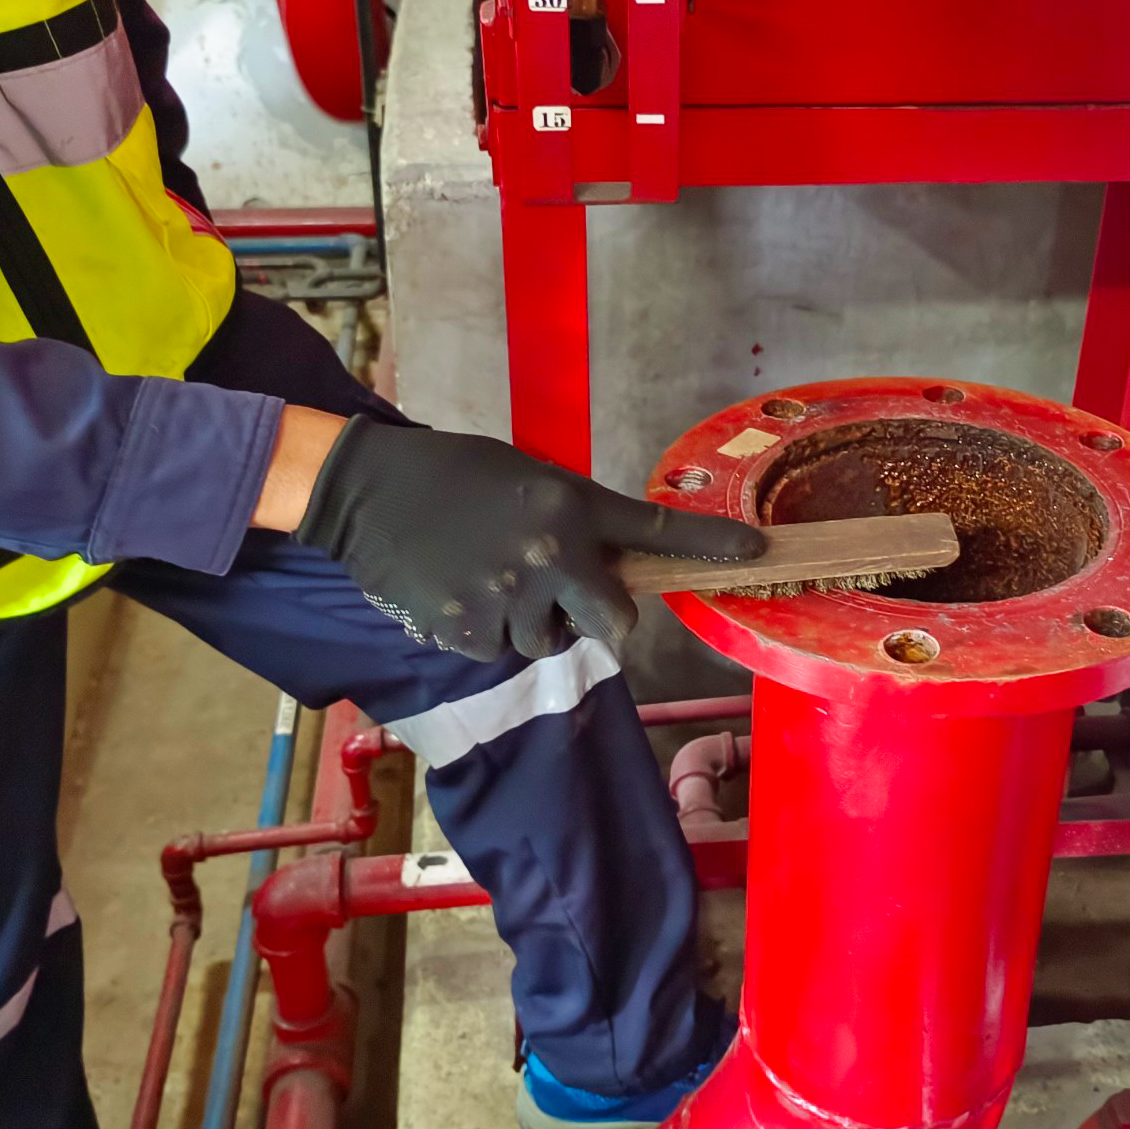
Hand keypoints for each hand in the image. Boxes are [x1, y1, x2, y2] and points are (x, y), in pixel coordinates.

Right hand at [289, 415, 767, 659]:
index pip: (656, 529)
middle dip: (598, 619)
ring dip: (533, 626)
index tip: (760, 552)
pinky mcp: (468, 633)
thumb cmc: (455, 475)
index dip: (711, 546)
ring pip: (550, 644)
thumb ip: (576, 524)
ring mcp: (509, 600)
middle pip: (615, 623)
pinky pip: (499, 653)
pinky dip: (484, 635)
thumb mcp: (530, 481)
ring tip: (489, 581)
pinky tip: (457, 595)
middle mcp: (550, 556)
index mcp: (569, 508)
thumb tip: (611, 569)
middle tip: (565, 598)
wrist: (369, 489)